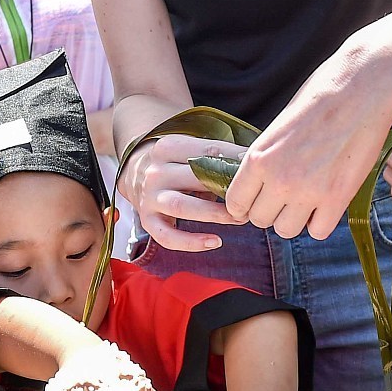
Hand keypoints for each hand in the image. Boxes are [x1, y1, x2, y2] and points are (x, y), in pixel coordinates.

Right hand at [118, 134, 243, 251]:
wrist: (134, 174)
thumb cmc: (174, 164)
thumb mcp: (187, 151)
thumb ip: (213, 156)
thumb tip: (251, 161)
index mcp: (168, 147)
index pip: (206, 151)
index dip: (233, 160)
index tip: (257, 170)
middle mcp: (155, 172)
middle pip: (195, 178)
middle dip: (227, 190)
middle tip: (252, 199)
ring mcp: (149, 197)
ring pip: (182, 206)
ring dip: (213, 214)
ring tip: (239, 219)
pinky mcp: (147, 221)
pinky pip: (168, 236)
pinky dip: (191, 242)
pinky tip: (215, 242)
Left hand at [225, 47, 391, 241]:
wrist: (362, 88)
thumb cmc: (320, 97)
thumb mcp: (278, 127)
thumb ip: (265, 159)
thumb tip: (259, 183)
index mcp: (258, 158)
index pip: (235, 203)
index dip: (245, 203)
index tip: (257, 198)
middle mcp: (279, 179)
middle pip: (260, 220)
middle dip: (270, 210)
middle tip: (285, 194)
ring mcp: (308, 192)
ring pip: (286, 230)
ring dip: (294, 218)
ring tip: (307, 198)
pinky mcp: (338, 198)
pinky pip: (318, 231)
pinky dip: (321, 221)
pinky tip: (326, 202)